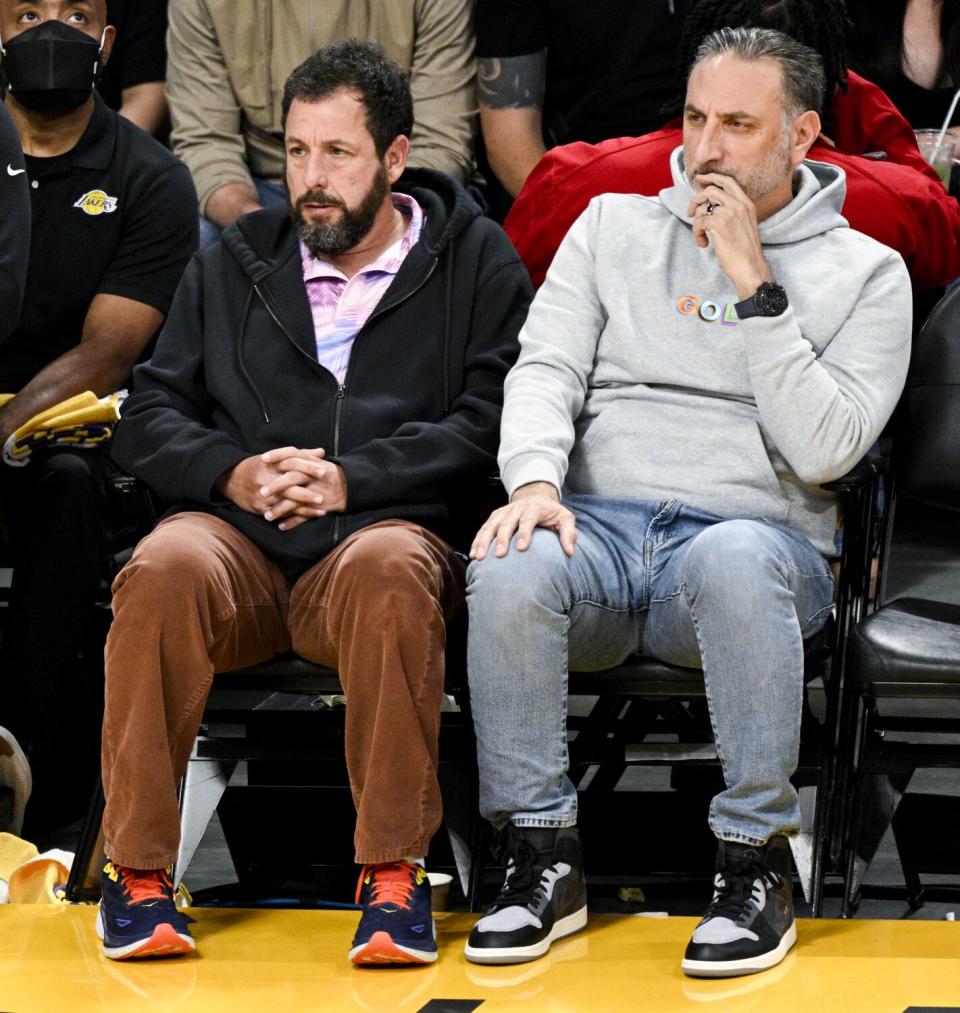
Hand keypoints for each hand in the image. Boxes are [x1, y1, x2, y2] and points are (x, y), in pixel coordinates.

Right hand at [216, 447, 346, 531]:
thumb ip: (300, 455)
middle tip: (323, 497)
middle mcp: (266, 477)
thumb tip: (321, 452)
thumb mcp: (275, 458)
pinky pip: (279, 513)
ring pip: (285, 502)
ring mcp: (263, 494)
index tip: (324, 471)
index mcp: (272, 463)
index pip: (292, 462)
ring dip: (304, 508)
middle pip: (289, 484)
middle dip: (306, 492)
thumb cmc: (259, 467)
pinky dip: (293, 517)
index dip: (308, 467)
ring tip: (321, 510)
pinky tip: (307, 519)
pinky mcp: (259, 507)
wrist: (230, 479)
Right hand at [470, 481, 576, 559]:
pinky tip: (473, 554)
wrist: (536, 496)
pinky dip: (477, 541)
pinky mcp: (495, 517)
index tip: (521, 548)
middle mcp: (516, 508)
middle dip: (501, 539)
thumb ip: (569, 533)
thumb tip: (570, 552)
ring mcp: (503, 512)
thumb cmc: (551, 512)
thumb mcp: (565, 518)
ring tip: (479, 557)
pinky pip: (484, 528)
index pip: (528, 520)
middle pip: (506, 523)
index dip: (524, 533)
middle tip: (498, 555)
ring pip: (491, 525)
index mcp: (534, 508)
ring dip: (483, 541)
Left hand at [688, 172, 773, 298]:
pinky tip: (703, 243)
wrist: (750, 267)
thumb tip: (710, 207)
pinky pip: (698, 223)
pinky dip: (697, 234)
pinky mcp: (719, 224)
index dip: (711, 178)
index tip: (699, 180)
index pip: (728, 181)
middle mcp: (739, 205)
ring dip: (696, 222)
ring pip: (702, 207)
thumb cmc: (745, 252)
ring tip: (701, 236)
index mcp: (746, 204)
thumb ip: (732, 213)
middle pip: (710, 190)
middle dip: (696, 200)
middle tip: (690, 213)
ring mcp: (729, 213)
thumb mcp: (744, 225)